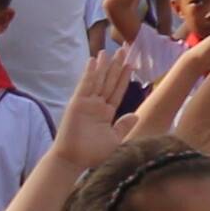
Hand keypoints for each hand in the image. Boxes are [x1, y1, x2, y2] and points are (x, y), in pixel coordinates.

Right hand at [44, 45, 145, 175]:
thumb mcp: (114, 139)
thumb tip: (135, 115)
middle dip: (116, 66)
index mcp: (106, 113)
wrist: (74, 160)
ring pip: (98, 80)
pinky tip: (93, 61)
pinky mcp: (77, 103)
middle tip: (124, 50)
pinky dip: (89, 73)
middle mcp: (97, 105)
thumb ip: (123, 126)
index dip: (124, 77)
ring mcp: (86, 103)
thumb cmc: (92, 154)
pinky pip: (85, 85)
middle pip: (108, 81)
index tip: (131, 64)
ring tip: (109, 51)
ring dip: (104, 65)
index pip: (117, 91)